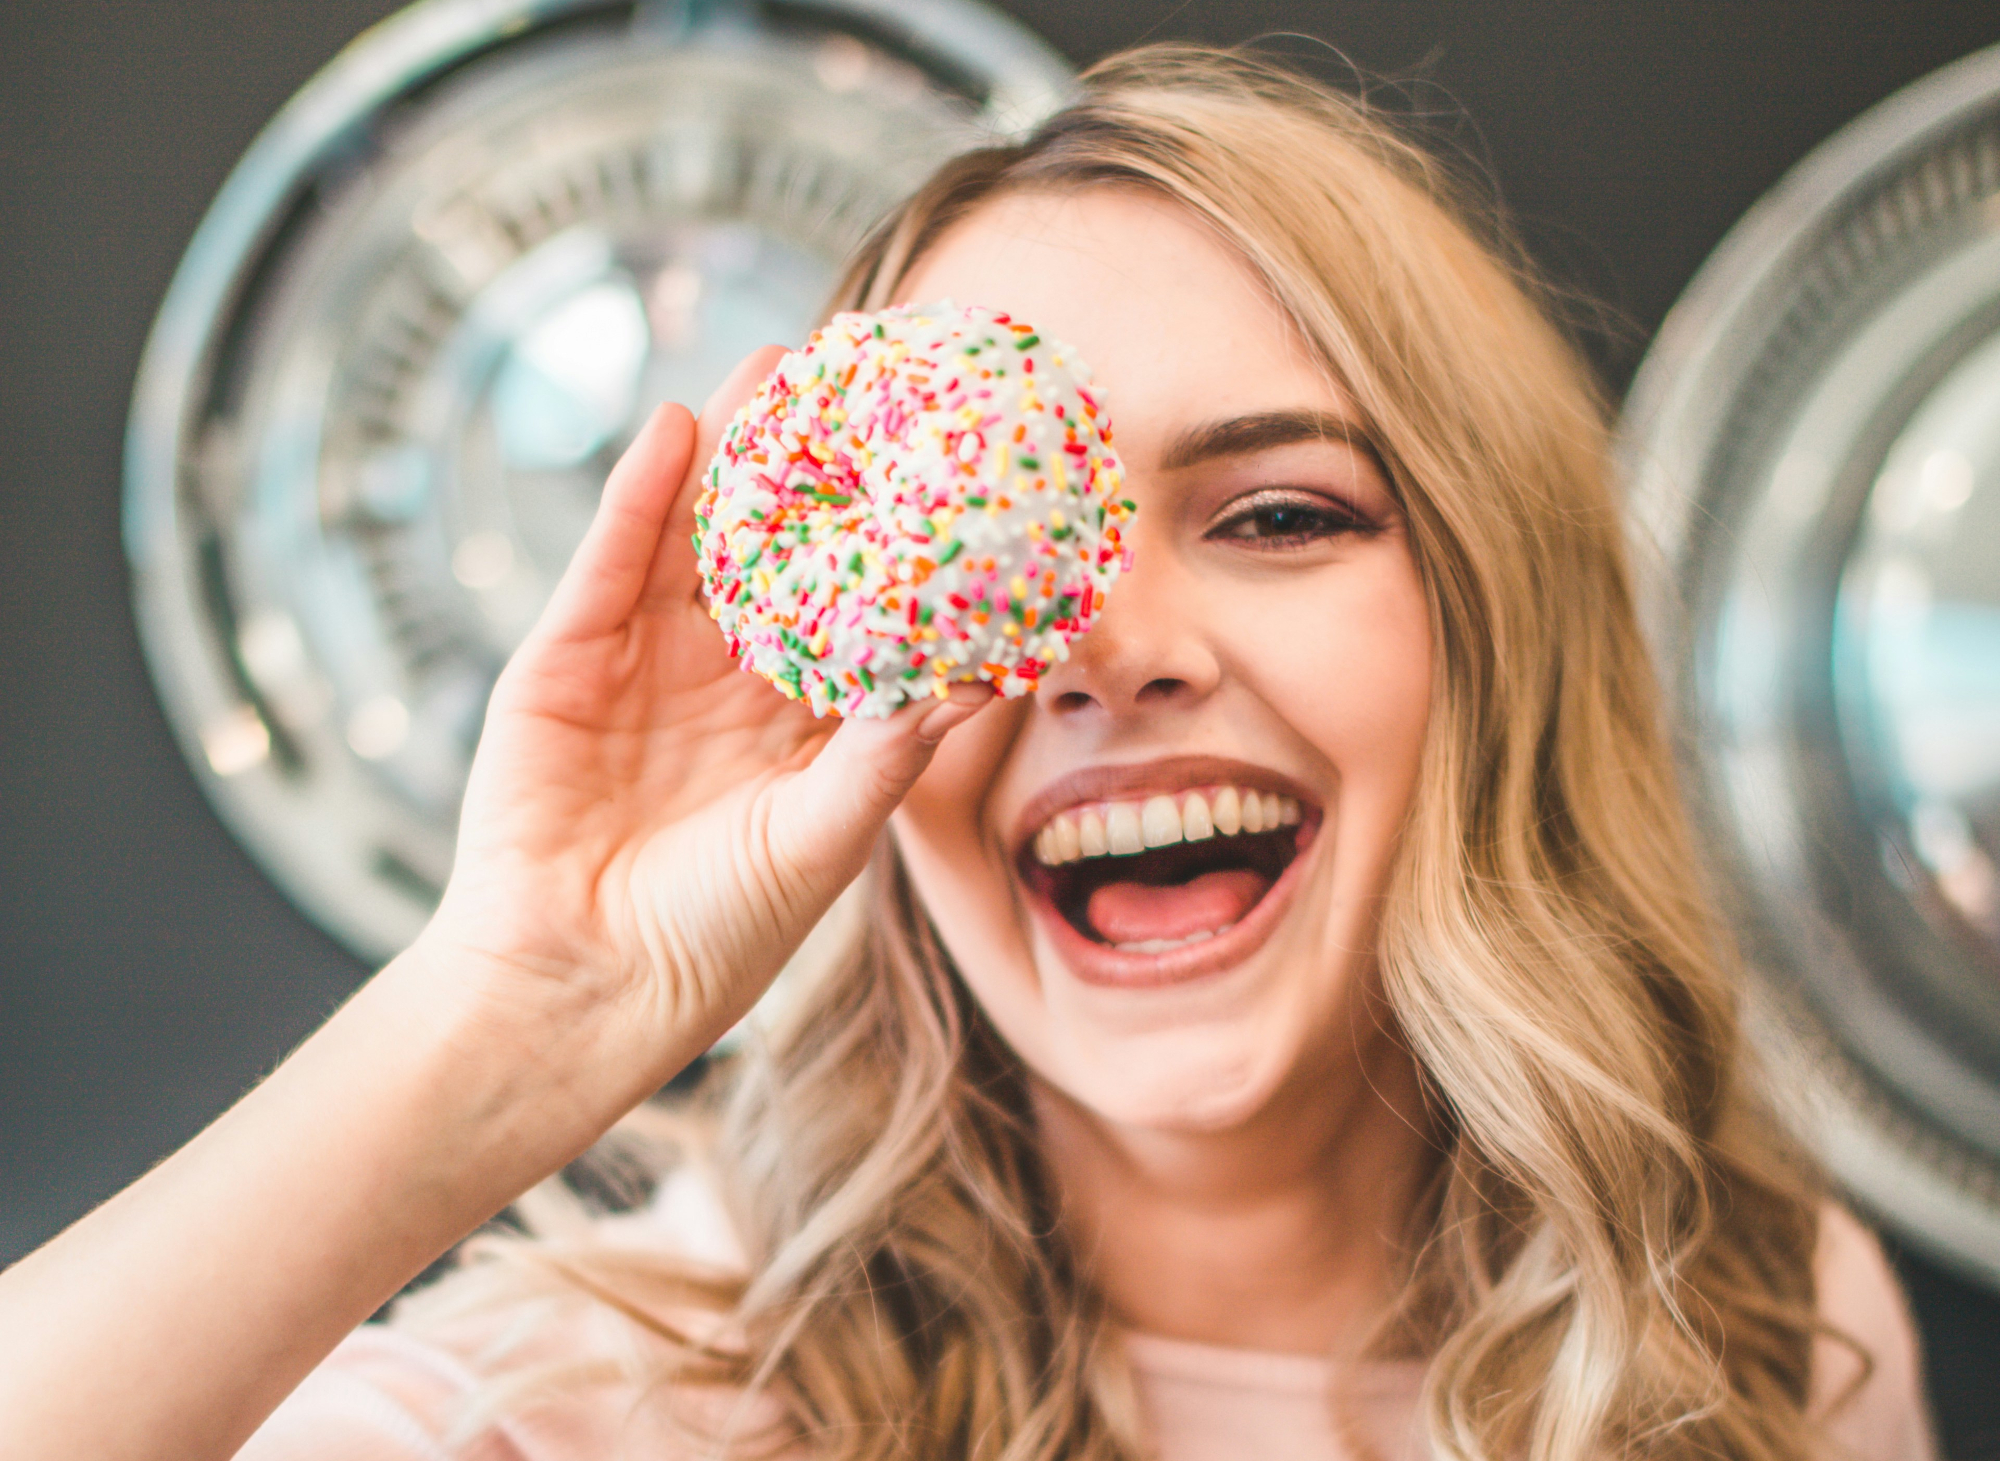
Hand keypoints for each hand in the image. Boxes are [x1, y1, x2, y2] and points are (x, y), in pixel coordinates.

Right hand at [411, 348, 991, 1107]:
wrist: (574, 988)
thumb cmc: (713, 938)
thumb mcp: (818, 840)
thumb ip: (887, 757)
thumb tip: (982, 682)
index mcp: (801, 724)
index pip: (857, 608)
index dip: (894, 539)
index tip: (945, 467)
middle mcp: (727, 680)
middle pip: (778, 550)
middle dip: (817, 468)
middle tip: (864, 377)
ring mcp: (643, 661)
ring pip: (695, 536)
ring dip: (734, 453)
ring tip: (779, 368)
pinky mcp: (566, 658)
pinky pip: (609, 563)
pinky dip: (639, 498)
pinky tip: (677, 430)